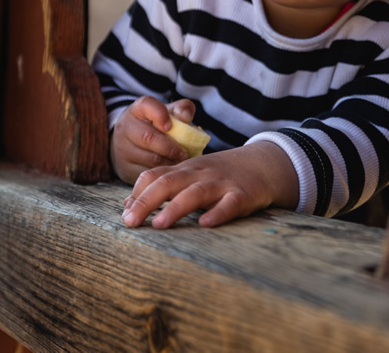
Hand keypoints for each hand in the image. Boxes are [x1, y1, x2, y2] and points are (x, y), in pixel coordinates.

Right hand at [110, 95, 195, 182]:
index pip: (146, 105)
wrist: (130, 143)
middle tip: (184, 153)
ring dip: (169, 161)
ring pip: (149, 158)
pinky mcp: (125, 168)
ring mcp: (123, 148)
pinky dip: (161, 172)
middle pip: (148, 137)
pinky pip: (147, 172)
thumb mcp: (167, 113)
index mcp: (137, 109)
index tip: (170, 126)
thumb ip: (181, 109)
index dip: (160, 114)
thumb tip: (186, 117)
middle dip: (170, 147)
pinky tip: (169, 170)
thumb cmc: (155, 126)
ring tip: (180, 161)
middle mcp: (126, 127)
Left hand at [121, 142, 298, 228]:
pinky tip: (205, 224)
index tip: (124, 213)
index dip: (138, 193)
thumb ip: (163, 185)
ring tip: (159, 224)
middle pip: (169, 182)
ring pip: (195, 193)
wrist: (263, 164)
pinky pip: (229, 204)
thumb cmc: (221, 174)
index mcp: (185, 169)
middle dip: (147, 201)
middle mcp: (200, 174)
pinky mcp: (242, 196)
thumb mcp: (192, 174)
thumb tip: (128, 205)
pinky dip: (217, 213)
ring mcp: (221, 184)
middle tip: (130, 222)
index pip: (155, 175)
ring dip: (176, 208)